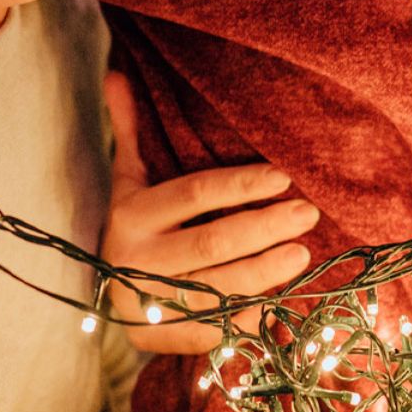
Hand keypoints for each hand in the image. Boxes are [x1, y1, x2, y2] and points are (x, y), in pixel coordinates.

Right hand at [98, 71, 317, 352]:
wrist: (103, 293)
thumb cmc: (135, 224)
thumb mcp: (128, 178)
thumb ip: (130, 129)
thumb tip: (117, 73)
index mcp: (131, 215)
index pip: (195, 194)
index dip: (242, 185)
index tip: (284, 177)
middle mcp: (135, 260)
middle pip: (213, 243)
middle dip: (266, 228)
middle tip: (309, 213)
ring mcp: (147, 304)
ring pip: (218, 289)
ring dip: (266, 273)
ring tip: (302, 253)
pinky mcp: (159, 339)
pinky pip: (213, 329)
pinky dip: (247, 315)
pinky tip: (278, 299)